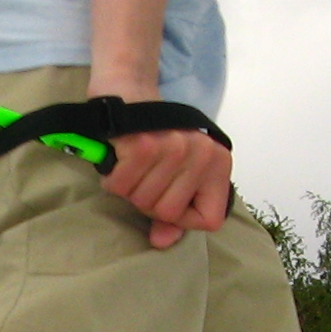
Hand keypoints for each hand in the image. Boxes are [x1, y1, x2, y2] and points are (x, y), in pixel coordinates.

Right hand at [101, 124, 232, 249]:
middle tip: (143, 174)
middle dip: (148, 200)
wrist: (129, 90)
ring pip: (144, 201)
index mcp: (218, 163)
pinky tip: (118, 158)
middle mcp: (202, 154)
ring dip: (128, 188)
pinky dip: (112, 177)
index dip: (182, 219)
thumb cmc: (154, 136)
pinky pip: (121, 186)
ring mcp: (174, 148)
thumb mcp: (175, 174)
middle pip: (170, 212)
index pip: (210, 220)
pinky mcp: (144, 144)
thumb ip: (176, 213)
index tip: (167, 198)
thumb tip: (162, 241)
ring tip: (131, 163)